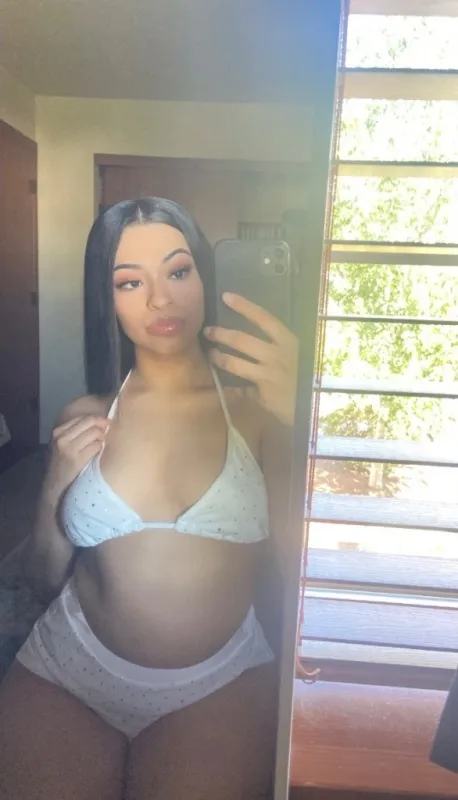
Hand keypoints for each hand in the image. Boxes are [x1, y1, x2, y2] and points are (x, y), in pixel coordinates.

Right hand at [45, 415, 108, 498]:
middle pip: (90, 422)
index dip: (97, 419)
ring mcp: (69, 449)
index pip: (83, 418)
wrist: (54, 486)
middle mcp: (62, 438)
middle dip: (102, 425)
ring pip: (95, 433)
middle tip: (108, 430)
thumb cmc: (61, 464)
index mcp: (58, 432)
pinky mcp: (78, 460)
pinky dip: (100, 448)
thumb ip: (75, 433)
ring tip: (101, 444)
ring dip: (102, 438)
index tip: (105, 423)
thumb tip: (99, 422)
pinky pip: (97, 446)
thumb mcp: (62, 444)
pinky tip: (98, 453)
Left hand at [204, 293, 297, 426]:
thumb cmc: (304, 376)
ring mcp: (270, 376)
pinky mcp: (263, 395)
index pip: (264, 318)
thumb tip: (254, 327)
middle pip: (242, 340)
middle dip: (221, 334)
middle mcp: (278, 356)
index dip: (244, 306)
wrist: (316, 407)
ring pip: (235, 364)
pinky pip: (240, 390)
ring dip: (219, 358)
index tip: (226, 296)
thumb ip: (277, 343)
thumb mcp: (296, 355)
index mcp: (288, 341)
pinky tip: (223, 388)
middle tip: (208, 331)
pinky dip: (229, 389)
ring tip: (212, 355)